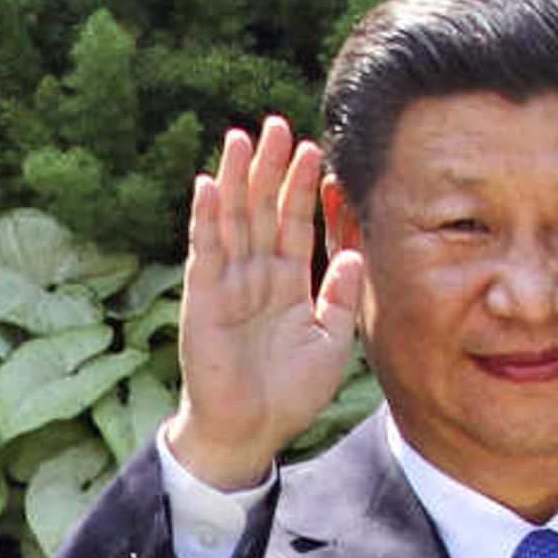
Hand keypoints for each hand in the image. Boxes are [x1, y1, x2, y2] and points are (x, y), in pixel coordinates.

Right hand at [170, 115, 365, 491]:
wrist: (249, 433)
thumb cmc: (288, 395)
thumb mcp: (330, 342)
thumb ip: (342, 297)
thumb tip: (355, 252)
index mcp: (286, 283)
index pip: (294, 223)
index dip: (301, 186)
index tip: (313, 147)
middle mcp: (254, 276)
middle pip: (261, 210)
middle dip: (268, 168)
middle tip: (276, 124)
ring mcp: (226, 285)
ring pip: (231, 221)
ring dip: (235, 179)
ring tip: (240, 138)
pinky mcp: (202, 301)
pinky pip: (205, 252)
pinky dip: (205, 218)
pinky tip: (208, 184)